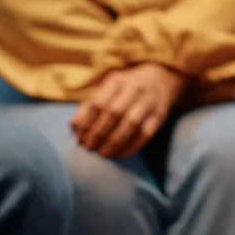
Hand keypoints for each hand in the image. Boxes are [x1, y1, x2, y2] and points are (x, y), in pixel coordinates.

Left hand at [71, 63, 185, 159]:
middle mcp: (134, 88)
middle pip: (114, 113)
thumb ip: (89, 106)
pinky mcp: (160, 115)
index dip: (87, 123)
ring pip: (131, 124)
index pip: (98, 102)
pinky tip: (120, 154)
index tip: (80, 138)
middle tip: (89, 148)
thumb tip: (74, 126)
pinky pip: (145, 134)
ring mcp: (149, 101)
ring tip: (103, 153)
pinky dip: (131, 146)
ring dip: (114, 142)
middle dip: (99, 133)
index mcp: (116, 81)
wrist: (160, 80)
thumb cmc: (125, 89)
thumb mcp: (107, 90)